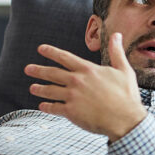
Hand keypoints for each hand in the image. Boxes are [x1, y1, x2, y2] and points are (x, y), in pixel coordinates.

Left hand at [25, 32, 145, 141]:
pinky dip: (47, 107)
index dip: (51, 52)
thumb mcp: (124, 70)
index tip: (40, 49)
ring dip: (40, 88)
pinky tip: (42, 106)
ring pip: (50, 90)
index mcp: (88, 70)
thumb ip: (116, 52)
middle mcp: (77, 81)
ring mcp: (72, 97)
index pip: (65, 58)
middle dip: (38, 70)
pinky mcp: (71, 112)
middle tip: (28, 69)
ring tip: (32, 88)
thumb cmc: (127, 95)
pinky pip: (54, 108)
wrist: (125, 118)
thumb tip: (117, 35)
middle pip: (52, 73)